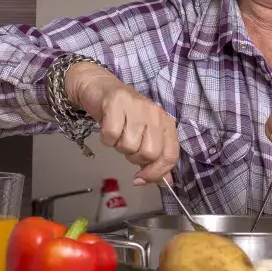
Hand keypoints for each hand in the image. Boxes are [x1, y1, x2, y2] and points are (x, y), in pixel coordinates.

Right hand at [65, 62, 178, 185]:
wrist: (101, 89)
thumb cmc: (124, 115)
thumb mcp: (144, 136)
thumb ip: (156, 159)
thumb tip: (165, 182)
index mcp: (166, 124)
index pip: (170, 155)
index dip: (156, 173)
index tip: (141, 180)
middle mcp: (155, 114)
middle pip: (150, 153)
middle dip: (134, 157)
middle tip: (127, 145)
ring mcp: (137, 108)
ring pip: (129, 146)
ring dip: (119, 146)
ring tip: (118, 133)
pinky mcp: (116, 104)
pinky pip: (111, 135)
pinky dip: (106, 138)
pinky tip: (108, 128)